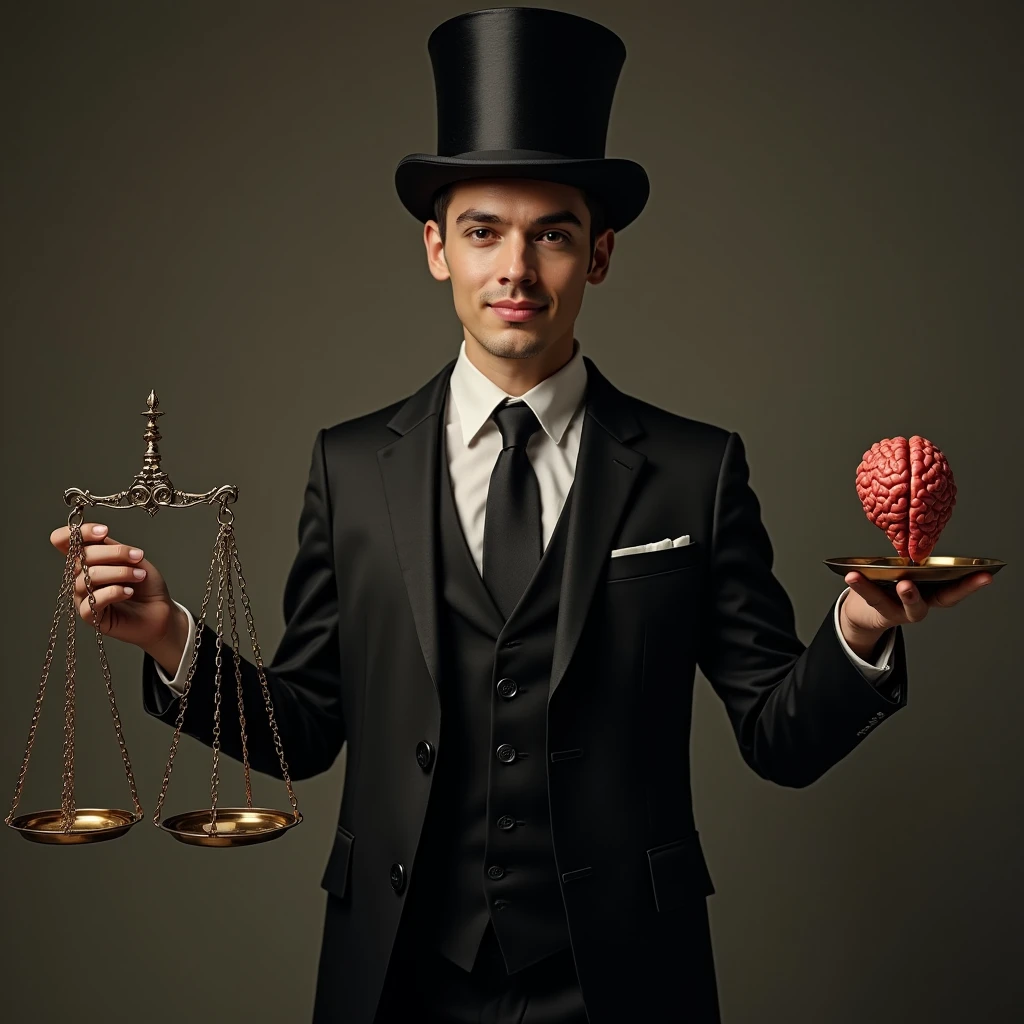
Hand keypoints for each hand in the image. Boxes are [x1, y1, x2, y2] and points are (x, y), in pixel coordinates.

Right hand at [49, 522, 186, 661]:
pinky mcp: (91, 616)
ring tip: (139, 575)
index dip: (78, 533)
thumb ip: (111, 547)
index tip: (103, 531)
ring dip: (119, 573)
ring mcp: (83, 597)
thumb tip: (97, 535)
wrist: (161, 609)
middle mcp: (80, 577)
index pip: (64, 541)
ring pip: (87, 578)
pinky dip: (114, 592)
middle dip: (113, 553)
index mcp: (87, 559)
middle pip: (80, 558)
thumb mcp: (131, 559)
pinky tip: (129, 591)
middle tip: (137, 557)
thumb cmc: (146, 585)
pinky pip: (93, 601)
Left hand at [841, 569, 994, 636]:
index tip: (987, 574)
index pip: (956, 587)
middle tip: (971, 579)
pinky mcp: (882, 612)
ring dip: (909, 594)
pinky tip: (853, 575)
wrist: (863, 612)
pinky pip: (873, 598)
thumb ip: (915, 559)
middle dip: (956, 590)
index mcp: (932, 590)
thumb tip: (920, 529)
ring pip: (908, 604)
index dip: (972, 582)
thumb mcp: (906, 570)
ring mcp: (903, 610)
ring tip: (904, 583)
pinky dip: (863, 586)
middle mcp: (923, 602)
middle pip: (942, 599)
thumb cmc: (889, 584)